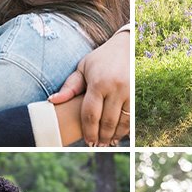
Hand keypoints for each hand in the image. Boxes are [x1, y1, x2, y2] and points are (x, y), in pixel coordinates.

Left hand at [49, 31, 128, 146]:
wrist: (127, 46)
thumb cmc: (100, 59)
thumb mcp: (83, 68)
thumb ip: (69, 87)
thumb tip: (52, 101)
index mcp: (99, 83)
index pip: (91, 114)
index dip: (89, 131)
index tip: (88, 142)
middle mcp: (116, 88)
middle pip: (107, 121)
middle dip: (101, 137)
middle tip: (97, 146)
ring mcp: (130, 91)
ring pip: (122, 122)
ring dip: (115, 136)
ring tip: (108, 143)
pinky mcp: (140, 93)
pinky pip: (133, 117)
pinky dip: (126, 128)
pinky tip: (120, 135)